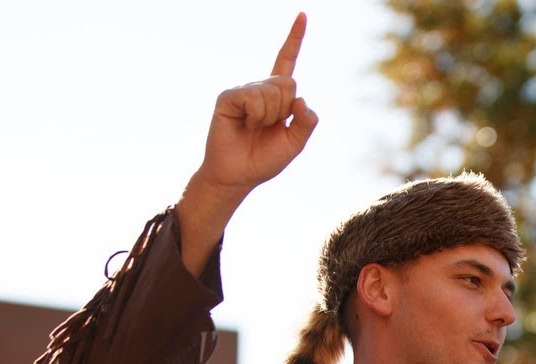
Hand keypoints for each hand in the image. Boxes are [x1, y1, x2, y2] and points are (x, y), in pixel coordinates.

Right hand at [194, 12, 318, 197]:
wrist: (238, 176)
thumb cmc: (264, 159)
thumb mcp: (295, 143)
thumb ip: (306, 122)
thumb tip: (301, 98)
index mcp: (278, 97)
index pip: (287, 62)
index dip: (295, 39)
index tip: (303, 15)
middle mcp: (260, 89)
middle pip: (289, 83)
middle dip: (286, 110)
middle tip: (269, 127)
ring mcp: (243, 91)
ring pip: (273, 92)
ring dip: (270, 117)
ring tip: (254, 128)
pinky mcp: (228, 97)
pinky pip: (254, 98)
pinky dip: (256, 115)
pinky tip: (244, 124)